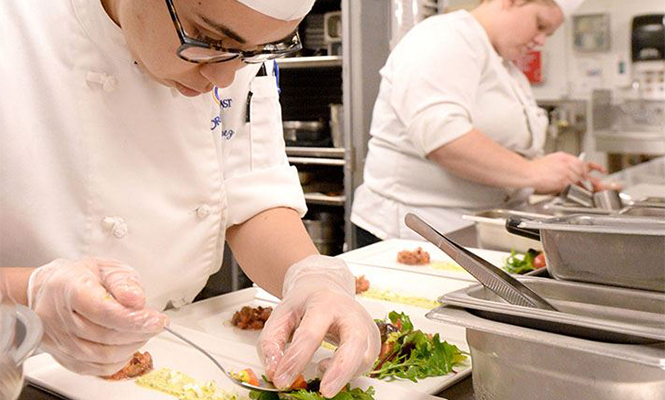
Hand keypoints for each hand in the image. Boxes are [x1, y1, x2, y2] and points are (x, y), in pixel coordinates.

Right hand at [28, 258, 167, 374]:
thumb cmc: (80, 277)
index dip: (134, 318)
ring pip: (101, 355)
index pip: (103, 311)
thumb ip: (123, 282)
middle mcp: (58, 317)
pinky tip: (129, 345)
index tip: (157, 319)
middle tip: (156, 324)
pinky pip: (95, 368)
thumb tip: (137, 299)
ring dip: (132, 346)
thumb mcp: (106, 268)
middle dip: (139, 332)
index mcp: (69, 288)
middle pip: (105, 335)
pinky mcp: (62, 356)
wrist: (49, 289)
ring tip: (144, 332)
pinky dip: (118, 360)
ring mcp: (58, 340)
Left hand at [257, 255, 380, 396]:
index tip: (281, 380)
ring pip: (365, 355)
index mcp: (323, 302)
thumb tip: (274, 372)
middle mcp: (350, 312)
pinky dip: (348, 372)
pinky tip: (329, 368)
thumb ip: (271, 342)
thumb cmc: (304, 304)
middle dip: (340, 369)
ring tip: (319, 370)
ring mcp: (365, 326)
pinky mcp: (373, 340)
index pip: (311, 333)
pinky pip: (365, 363)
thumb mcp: (281, 315)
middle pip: (354, 341)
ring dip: (344, 374)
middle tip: (325, 392)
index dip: (295, 360)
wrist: (327, 288)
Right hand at [528, 152, 604, 193]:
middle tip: (605, 186)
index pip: (583, 162)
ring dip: (589, 188)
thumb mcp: (550, 162)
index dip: (595, 167)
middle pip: (586, 173)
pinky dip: (580, 193)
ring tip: (596, 192)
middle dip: (595, 181)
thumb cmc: (532, 170)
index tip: (602, 170)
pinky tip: (585, 196)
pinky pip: (575, 188)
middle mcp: (567, 164)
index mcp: (564, 157)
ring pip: (582, 182)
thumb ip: (561, 166)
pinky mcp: (564, 182)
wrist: (526, 173)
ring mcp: (566, 173)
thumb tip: (566, 174)